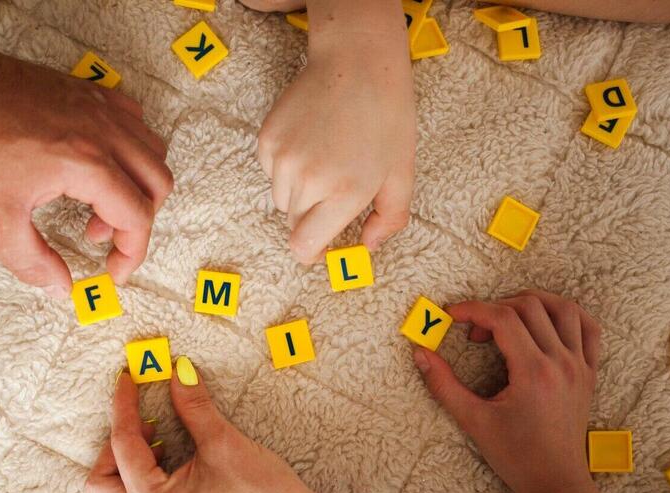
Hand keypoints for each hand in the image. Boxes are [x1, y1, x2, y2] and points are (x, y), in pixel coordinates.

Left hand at [0, 44, 172, 296]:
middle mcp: (104, 132)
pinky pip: (135, 123)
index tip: (113, 272)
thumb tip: (61, 288)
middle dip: (138, 221)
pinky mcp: (90, 92)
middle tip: (100, 236)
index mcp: (86, 164)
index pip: (137, 216)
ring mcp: (100, 106)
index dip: (131, 254)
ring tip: (96, 203)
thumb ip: (33, 262)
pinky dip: (130, 152)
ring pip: (153, 151)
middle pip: (158, 184)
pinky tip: (97, 167)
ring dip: (137, 186)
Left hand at [86, 360, 319, 492]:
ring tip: (158, 448)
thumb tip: (177, 371)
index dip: (124, 406)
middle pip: (100, 484)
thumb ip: (192, 405)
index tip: (128, 381)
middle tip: (146, 422)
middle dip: (114, 447)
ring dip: (122, 474)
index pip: (122, 444)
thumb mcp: (223, 442)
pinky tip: (164, 478)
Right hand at [257, 15, 414, 262]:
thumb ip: (389, 219)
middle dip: (313, 217)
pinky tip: (310, 141)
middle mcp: (308, 180)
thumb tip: (367, 247)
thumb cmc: (386, 117)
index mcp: (344, 193)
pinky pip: (271, 171)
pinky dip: (287, 167)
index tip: (323, 247)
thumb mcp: (402, 173)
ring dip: (300, 192)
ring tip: (325, 159)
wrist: (356, 62)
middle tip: (335, 189)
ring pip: (282, 198)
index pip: (304, 246)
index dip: (312, 252)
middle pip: (294, 223)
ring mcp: (283, 159)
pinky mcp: (267, 140)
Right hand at [414, 290, 601, 492]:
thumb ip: (444, 385)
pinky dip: (568, 315)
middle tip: (475, 333)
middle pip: (530, 307)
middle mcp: (561, 362)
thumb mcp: (473, 421)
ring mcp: (580, 366)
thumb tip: (420, 354)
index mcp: (534, 372)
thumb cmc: (516, 456)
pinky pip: (589, 328)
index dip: (472, 309)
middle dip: (495, 308)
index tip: (451, 316)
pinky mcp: (589, 373)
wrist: (556, 482)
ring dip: (533, 302)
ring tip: (508, 316)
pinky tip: (546, 322)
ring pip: (564, 309)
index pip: (503, 318)